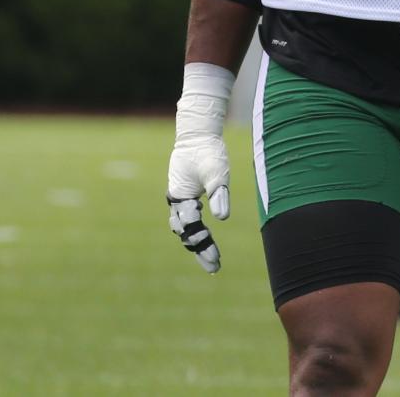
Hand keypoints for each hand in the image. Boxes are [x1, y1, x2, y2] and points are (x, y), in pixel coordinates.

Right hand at [166, 63, 233, 273]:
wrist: (197, 131)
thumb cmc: (207, 150)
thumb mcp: (216, 171)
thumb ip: (218, 192)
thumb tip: (223, 217)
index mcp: (181, 197)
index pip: (192, 230)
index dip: (203, 246)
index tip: (215, 262)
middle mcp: (177, 200)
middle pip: (186, 232)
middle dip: (199, 249)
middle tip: (214, 267)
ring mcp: (179, 196)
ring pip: (184, 226)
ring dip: (195, 241)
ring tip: (209, 257)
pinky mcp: (185, 191)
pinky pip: (187, 215)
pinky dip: (194, 227)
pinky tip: (204, 233)